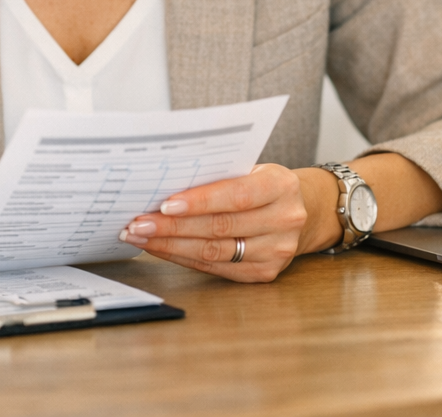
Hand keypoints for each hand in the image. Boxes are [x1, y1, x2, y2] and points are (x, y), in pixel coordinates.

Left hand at [118, 164, 314, 282]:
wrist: (302, 210)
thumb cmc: (264, 185)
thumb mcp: (252, 169)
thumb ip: (219, 176)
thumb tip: (164, 185)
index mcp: (281, 186)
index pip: (236, 196)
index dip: (199, 202)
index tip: (164, 204)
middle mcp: (284, 220)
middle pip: (220, 227)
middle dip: (174, 227)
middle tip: (139, 223)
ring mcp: (276, 251)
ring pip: (214, 252)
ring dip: (171, 245)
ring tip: (142, 237)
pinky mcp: (264, 273)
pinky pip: (216, 268)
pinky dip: (184, 258)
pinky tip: (162, 249)